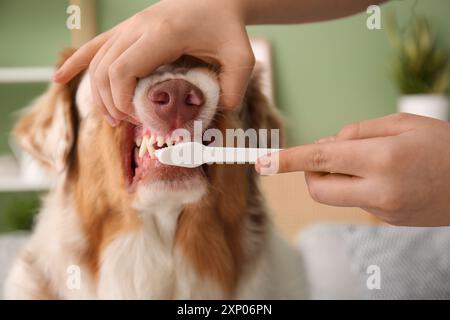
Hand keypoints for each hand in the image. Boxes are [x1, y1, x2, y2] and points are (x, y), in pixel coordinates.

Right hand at [54, 0, 253, 125]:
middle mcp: (139, 27)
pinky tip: (59, 78)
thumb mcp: (241, 58)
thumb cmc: (229, 28)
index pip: (123, 71)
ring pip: (98, 61)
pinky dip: (77, 63)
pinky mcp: (128, 29)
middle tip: (128, 124)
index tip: (137, 120)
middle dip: (111, 103)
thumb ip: (233, 89)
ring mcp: (130, 26)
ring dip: (99, 92)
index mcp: (163, 34)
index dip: (122, 101)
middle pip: (106, 70)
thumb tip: (216, 115)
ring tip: (113, 118)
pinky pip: (95, 45)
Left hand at [256, 113, 449, 226]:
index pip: (319, 160)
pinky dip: (357, 186)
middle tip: (333, 154)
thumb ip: (357, 132)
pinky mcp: (388, 221)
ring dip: (336, 178)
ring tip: (366, 161)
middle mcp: (378, 190)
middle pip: (318, 187)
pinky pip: (357, 202)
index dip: (287, 160)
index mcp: (381, 159)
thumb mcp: (402, 122)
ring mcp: (382, 211)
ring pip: (335, 196)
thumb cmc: (443, 144)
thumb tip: (326, 145)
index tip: (261, 163)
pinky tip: (384, 175)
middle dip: (313, 172)